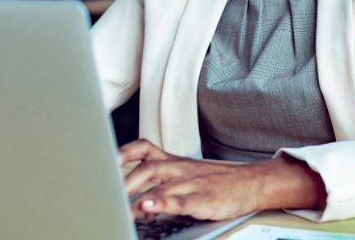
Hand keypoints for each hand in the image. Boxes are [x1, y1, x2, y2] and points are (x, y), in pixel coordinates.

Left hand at [118, 139, 325, 220]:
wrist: (250, 183)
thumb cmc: (215, 180)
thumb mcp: (185, 172)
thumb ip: (160, 180)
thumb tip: (132, 196)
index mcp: (174, 161)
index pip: (144, 149)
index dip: (123, 152)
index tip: (104, 159)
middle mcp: (179, 169)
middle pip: (147, 168)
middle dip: (124, 181)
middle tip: (106, 192)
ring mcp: (191, 183)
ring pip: (160, 183)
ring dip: (137, 193)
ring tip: (120, 204)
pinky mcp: (202, 199)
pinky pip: (179, 200)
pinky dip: (162, 203)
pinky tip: (148, 207)